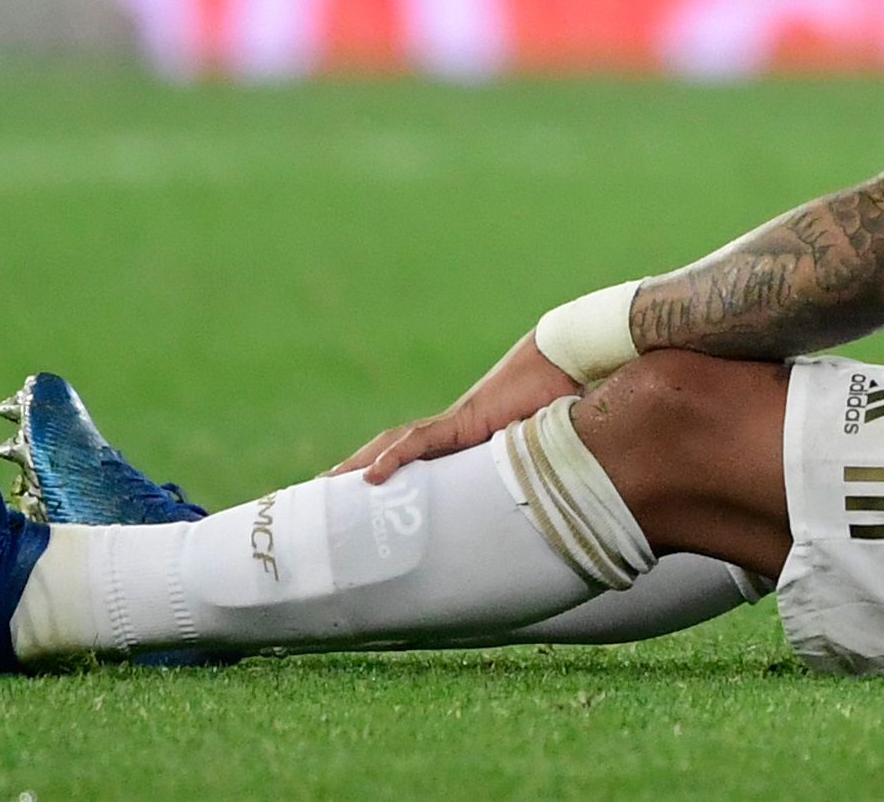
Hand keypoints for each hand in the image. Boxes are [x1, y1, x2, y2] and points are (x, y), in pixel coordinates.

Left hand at [338, 332, 579, 483]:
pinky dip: (395, 456)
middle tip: (318, 498)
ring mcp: (453, 425)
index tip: (356, 501)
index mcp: (461, 446)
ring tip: (326, 486)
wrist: (564, 365)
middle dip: (353, 474)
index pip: (411, 463)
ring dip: (358, 465)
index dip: (383, 477)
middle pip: (388, 454)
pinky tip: (373, 475)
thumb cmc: (558, 407)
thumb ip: (524, 481)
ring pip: (392, 446)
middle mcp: (450, 434)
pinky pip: (420, 441)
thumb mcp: (535, 459)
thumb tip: (538, 518)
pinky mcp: (462, 420)